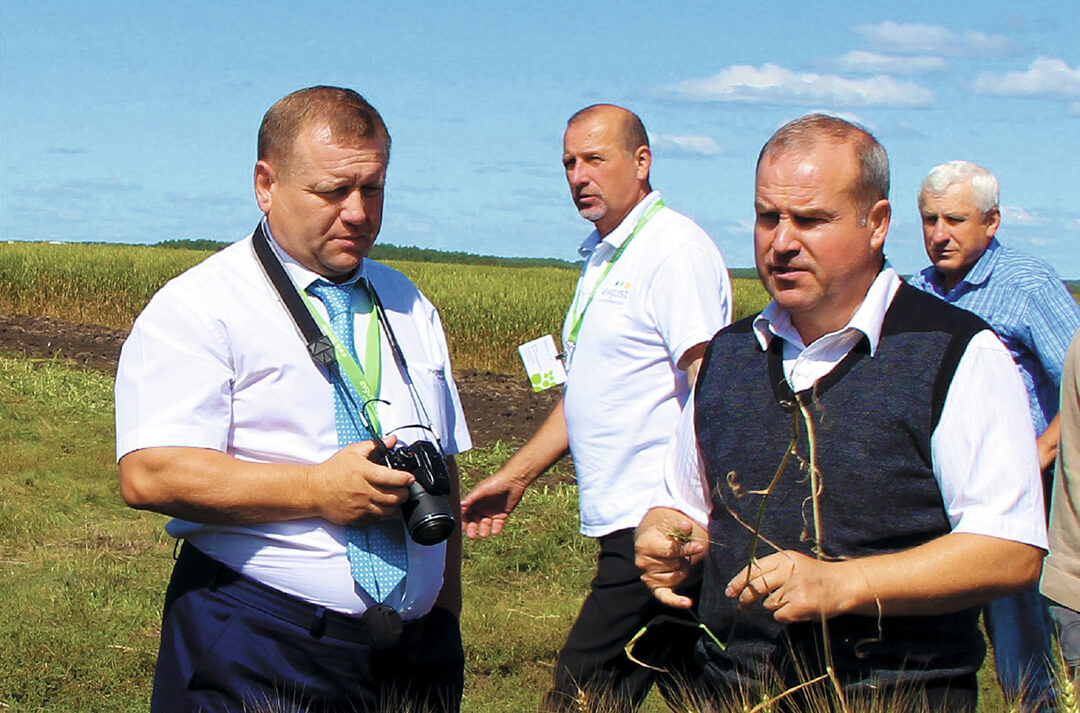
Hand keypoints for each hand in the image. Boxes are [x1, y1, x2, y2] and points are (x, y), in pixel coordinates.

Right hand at [309, 435, 414, 525]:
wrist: (314, 490)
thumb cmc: (332, 471)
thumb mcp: (352, 451)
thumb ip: (374, 445)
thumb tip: (392, 440)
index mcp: (364, 473)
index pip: (392, 478)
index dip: (406, 478)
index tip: (410, 478)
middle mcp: (364, 491)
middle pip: (395, 497)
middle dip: (405, 493)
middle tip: (404, 488)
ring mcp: (361, 507)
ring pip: (389, 511)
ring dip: (396, 504)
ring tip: (395, 497)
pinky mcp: (357, 519)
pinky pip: (377, 519)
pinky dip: (383, 513)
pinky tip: (381, 505)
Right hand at [460, 470, 528, 538]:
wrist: (514, 480)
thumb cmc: (496, 482)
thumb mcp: (481, 490)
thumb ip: (470, 498)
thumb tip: (460, 505)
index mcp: (475, 501)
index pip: (466, 513)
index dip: (464, 520)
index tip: (462, 528)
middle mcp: (482, 507)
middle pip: (474, 521)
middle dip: (472, 528)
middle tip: (472, 536)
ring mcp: (492, 512)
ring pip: (485, 524)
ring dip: (484, 530)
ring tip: (484, 534)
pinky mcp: (502, 515)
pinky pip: (497, 525)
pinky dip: (496, 529)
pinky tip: (494, 531)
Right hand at [634, 509, 705, 608]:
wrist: (650, 541)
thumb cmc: (661, 533)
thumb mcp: (668, 524)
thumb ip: (678, 526)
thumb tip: (687, 527)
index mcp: (644, 545)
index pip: (669, 551)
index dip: (686, 549)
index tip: (699, 546)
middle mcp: (642, 563)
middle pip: (674, 565)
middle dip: (683, 558)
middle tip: (681, 552)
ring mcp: (647, 577)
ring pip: (675, 578)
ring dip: (682, 570)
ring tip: (678, 561)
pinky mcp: (654, 588)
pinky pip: (665, 597)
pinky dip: (676, 601)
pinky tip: (686, 602)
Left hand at [725, 550, 857, 622]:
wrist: (843, 585)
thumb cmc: (815, 576)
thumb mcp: (794, 563)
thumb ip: (772, 570)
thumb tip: (744, 584)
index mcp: (784, 558)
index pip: (753, 569)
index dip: (739, 581)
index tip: (729, 591)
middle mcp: (787, 571)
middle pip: (756, 587)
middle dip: (745, 598)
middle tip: (741, 605)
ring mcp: (793, 589)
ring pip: (768, 604)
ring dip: (773, 606)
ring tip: (790, 601)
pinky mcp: (799, 606)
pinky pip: (779, 615)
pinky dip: (784, 616)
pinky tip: (797, 609)